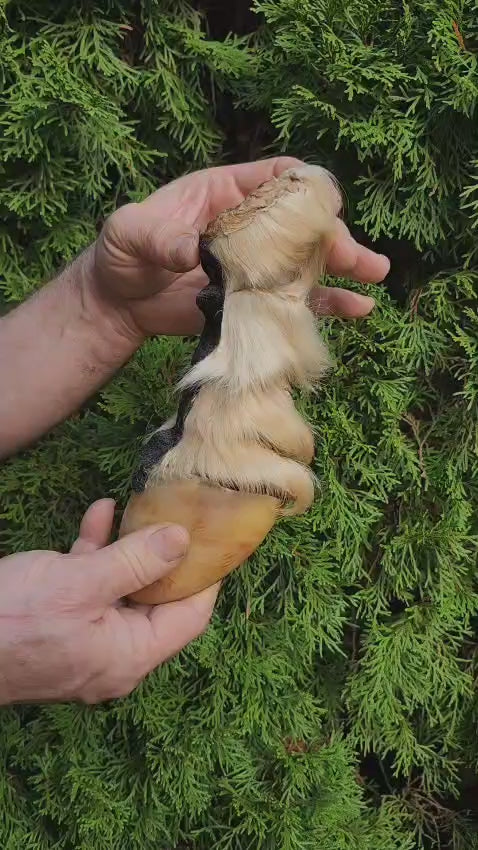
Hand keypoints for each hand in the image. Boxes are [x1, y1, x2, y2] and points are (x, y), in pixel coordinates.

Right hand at [0, 500, 216, 704]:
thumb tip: (184, 540)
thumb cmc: (12, 619)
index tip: (219, 538)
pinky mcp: (60, 627)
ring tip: (139, 507)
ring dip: (128, 548)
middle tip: (183, 515)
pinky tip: (96, 515)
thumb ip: (136, 562)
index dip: (207, 577)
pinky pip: (90, 589)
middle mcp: (113, 656)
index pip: (189, 618)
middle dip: (166, 556)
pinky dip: (95, 555)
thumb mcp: (80, 583)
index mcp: (129, 656)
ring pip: (122, 590)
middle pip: (157, 602)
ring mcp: (86, 643)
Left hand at [89, 157, 389, 339]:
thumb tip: (193, 252)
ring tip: (375, 274)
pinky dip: (326, 304)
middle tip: (356, 256)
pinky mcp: (254, 301)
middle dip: (332, 236)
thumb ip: (160, 238)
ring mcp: (255, 266)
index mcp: (224, 193)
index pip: (275, 178)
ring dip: (343, 266)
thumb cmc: (121, 254)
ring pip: (307, 261)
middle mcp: (249, 227)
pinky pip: (295, 301)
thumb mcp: (130, 234)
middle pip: (301, 224)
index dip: (303, 187)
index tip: (325, 204)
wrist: (116, 302)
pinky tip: (358, 308)